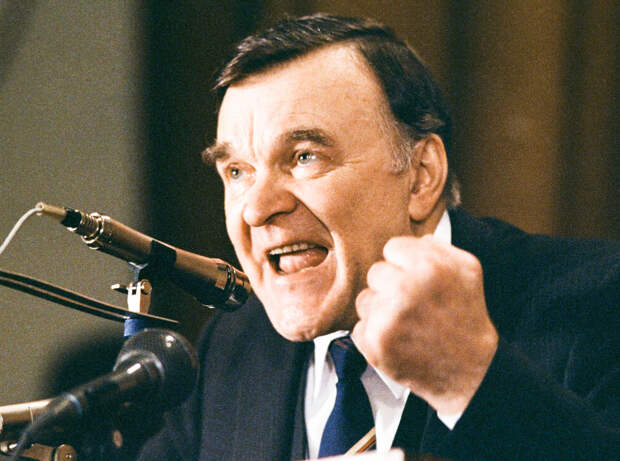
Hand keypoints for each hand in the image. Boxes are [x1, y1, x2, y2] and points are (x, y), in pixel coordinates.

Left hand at [352, 235, 497, 414]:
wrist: (471, 371)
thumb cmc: (467, 316)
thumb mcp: (468, 270)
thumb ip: (439, 247)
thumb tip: (415, 239)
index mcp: (428, 266)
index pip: (392, 248)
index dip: (405, 265)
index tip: (418, 280)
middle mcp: (404, 289)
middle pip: (375, 273)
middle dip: (390, 286)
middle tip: (413, 304)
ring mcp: (387, 318)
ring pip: (364, 300)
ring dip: (380, 311)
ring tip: (406, 324)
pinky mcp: (374, 344)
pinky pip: (360, 327)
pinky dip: (375, 335)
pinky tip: (398, 341)